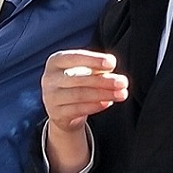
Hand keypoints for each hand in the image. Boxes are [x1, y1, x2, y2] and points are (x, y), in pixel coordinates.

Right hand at [40, 48, 126, 172]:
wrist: (63, 109)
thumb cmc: (77, 82)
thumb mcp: (84, 70)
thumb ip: (97, 66)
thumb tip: (111, 65)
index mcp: (55, 61)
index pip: (73, 58)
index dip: (93, 60)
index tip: (112, 63)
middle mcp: (49, 78)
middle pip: (79, 79)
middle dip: (104, 80)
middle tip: (123, 82)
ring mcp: (50, 97)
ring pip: (79, 95)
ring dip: (103, 94)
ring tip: (121, 94)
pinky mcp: (56, 114)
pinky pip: (78, 110)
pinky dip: (95, 106)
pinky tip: (108, 103)